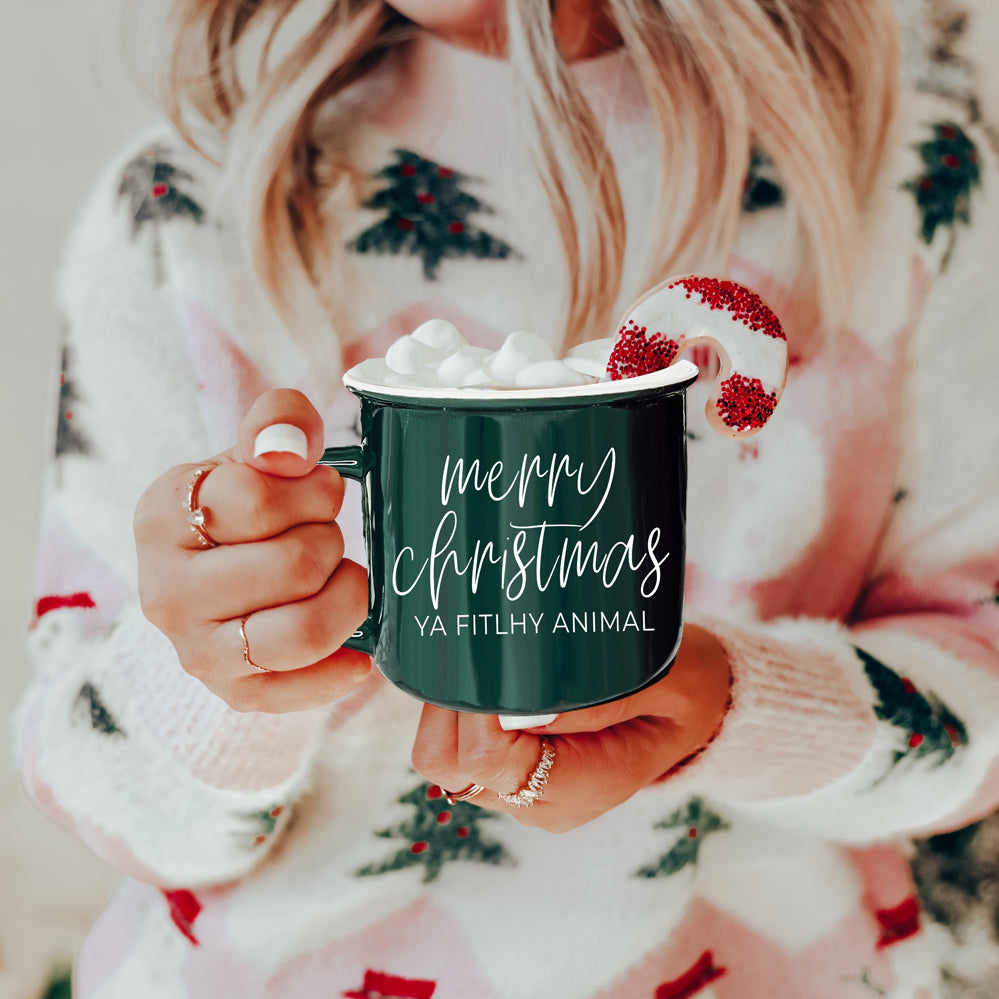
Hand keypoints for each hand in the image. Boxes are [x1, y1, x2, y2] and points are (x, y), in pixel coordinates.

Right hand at [135, 389, 370, 712]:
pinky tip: (360, 648)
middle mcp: (165, 591)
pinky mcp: (231, 692)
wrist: (218, 568)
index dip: (313, 490)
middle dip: (331, 541)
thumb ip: (278, 423)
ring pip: (302, 632)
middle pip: (293, 566)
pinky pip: (300, 692)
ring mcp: (195, 649)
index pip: (257, 499)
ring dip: (347, 598)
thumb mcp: (256, 451)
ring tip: (344, 579)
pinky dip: (343, 669)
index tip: (318, 490)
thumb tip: (287, 451)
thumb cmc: (243, 505)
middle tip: (328, 535)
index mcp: (162, 517)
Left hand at [410, 624, 730, 831]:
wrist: (701, 715)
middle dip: (446, 707)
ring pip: (446, 761)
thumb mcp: (665, 683)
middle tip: (471, 653)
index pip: (491, 762)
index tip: (484, 661)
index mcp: (583, 786)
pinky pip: (462, 752)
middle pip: (451, 767)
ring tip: (478, 660)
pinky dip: (459, 715)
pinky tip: (485, 677)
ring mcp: (526, 794)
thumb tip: (523, 706)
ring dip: (447, 709)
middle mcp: (543, 803)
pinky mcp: (518, 776)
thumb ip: (601, 699)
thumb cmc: (688, 689)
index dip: (474, 710)